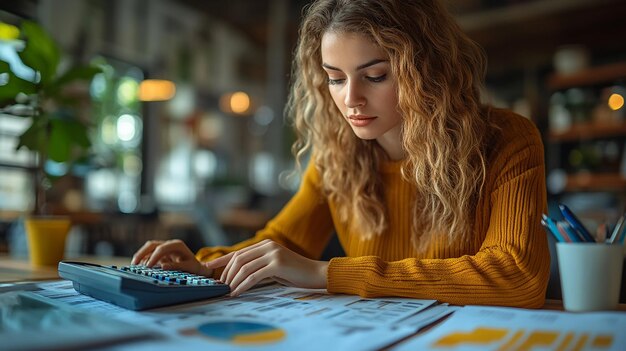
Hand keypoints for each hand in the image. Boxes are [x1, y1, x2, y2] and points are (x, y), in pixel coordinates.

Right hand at [131, 239, 211, 276]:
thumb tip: (163, 267)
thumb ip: (176, 266)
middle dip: (142, 253)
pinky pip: (150, 254)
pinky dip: (144, 259)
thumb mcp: (188, 267)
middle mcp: (170, 244)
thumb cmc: (194, 266)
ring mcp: (165, 247)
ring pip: (149, 248)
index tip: (148, 266)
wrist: (197, 266)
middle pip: (152, 244)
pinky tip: (140, 266)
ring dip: (141, 255)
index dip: (153, 257)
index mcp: (177, 245)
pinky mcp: (161, 253)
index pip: (162, 248)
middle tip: (134, 264)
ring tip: (134, 266)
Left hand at [204, 239, 327, 296]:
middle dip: (226, 274)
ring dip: (233, 281)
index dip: (221, 260)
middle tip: (221, 287)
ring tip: (227, 292)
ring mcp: (272, 253)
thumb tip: (239, 275)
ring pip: (244, 267)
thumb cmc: (296, 273)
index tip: (208, 268)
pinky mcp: (277, 264)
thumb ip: (259, 266)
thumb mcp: (274, 267)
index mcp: (266, 245)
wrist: (316, 274)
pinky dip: (243, 285)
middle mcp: (268, 246)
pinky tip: (237, 293)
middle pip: (239, 259)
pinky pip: (253, 276)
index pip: (238, 252)